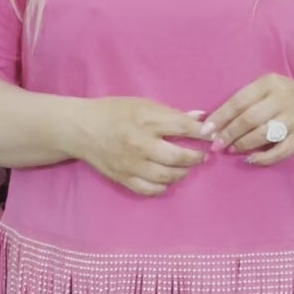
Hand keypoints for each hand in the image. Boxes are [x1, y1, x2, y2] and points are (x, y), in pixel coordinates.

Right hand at [72, 98, 209, 195]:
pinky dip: (164, 187)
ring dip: (183, 173)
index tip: (212, 136)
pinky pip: (150, 190)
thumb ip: (171, 113)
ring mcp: (131, 164)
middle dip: (196, 157)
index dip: (202, 133)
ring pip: (167, 177)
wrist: (81, 129)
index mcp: (145, 120)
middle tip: (202, 155)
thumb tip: (200, 118)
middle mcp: (140, 144)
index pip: (183, 128)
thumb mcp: (142, 103)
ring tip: (186, 167)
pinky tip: (168, 179)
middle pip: (178, 157)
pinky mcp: (123, 178)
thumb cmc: (113, 112)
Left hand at [205, 75, 293, 163]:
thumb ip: (244, 100)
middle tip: (216, 144)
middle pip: (249, 119)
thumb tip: (213, 122)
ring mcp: (293, 120)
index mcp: (269, 84)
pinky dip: (262, 158)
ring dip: (242, 145)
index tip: (206, 130)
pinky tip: (250, 159)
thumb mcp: (266, 88)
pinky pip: (279, 152)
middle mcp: (282, 100)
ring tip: (231, 149)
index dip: (220, 117)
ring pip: (263, 135)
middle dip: (229, 133)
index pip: (239, 101)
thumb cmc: (284, 96)